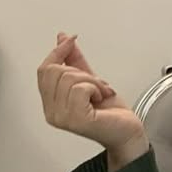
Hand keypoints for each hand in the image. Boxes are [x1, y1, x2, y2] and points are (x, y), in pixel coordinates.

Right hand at [37, 35, 148, 169]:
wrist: (128, 132)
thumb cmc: (112, 114)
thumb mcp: (90, 80)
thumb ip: (74, 60)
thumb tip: (62, 39)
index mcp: (51, 103)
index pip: (44, 70)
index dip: (57, 52)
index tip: (71, 40)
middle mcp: (52, 112)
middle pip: (55, 71)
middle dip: (82, 72)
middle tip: (97, 84)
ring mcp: (62, 117)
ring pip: (69, 78)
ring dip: (93, 81)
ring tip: (101, 93)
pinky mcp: (76, 119)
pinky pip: (80, 88)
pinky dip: (96, 88)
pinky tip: (101, 98)